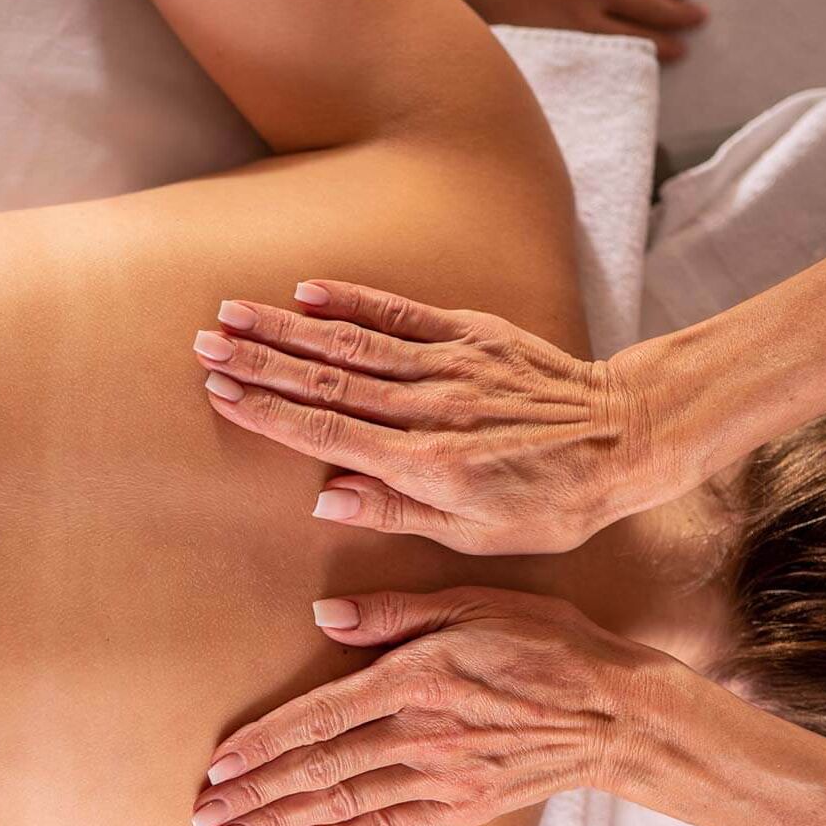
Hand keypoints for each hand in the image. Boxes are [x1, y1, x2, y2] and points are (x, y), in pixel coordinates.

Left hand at [189, 587, 676, 825]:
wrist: (616, 712)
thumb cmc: (548, 644)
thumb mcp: (476, 602)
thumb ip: (396, 610)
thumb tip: (326, 618)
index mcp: (417, 677)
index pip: (320, 715)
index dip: (263, 743)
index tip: (217, 764)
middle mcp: (420, 734)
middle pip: (319, 768)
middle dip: (254, 794)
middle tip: (200, 818)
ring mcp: (441, 777)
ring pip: (342, 802)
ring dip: (279, 822)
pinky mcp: (462, 806)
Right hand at [198, 281, 648, 553]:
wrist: (622, 438)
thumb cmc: (553, 501)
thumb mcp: (479, 533)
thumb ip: (399, 510)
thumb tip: (325, 496)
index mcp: (425, 464)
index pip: (328, 433)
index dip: (268, 413)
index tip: (220, 393)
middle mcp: (429, 408)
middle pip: (326, 382)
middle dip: (260, 362)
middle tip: (203, 345)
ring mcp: (451, 365)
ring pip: (353, 344)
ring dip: (288, 328)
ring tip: (232, 312)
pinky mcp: (474, 335)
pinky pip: (402, 314)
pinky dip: (354, 302)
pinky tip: (310, 292)